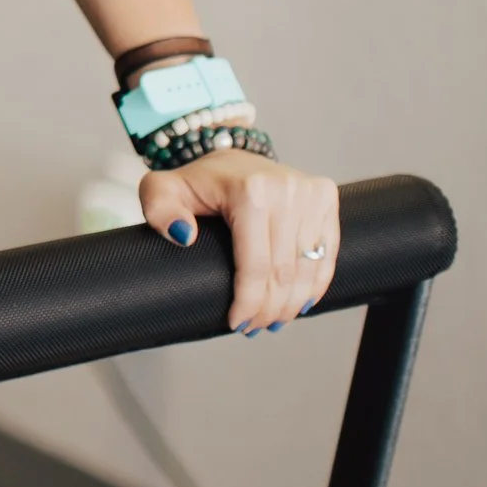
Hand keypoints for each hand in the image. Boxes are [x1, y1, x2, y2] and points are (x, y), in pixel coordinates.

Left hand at [141, 149, 339, 335]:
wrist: (234, 158)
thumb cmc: (198, 182)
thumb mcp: (162, 190)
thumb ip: (159, 209)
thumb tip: (183, 236)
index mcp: (250, 190)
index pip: (255, 264)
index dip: (248, 302)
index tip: (236, 323)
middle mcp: (287, 190)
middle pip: (284, 272)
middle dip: (268, 310)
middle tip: (252, 328)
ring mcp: (311, 193)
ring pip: (308, 268)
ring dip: (292, 304)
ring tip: (272, 322)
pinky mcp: (327, 198)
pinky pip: (327, 253)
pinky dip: (316, 285)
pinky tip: (300, 304)